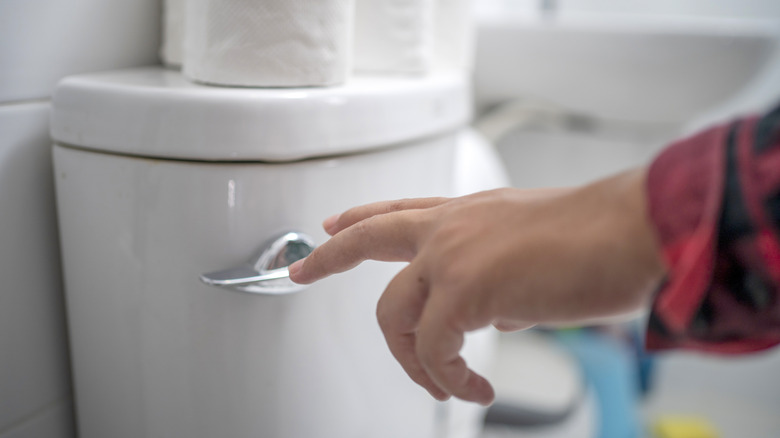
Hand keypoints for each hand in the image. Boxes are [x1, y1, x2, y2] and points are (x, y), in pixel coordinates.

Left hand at [288, 168, 665, 404]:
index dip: (360, 218)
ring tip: (445, 384)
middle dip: (327, 259)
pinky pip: (432, 348)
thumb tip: (488, 311)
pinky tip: (472, 387)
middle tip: (302, 273)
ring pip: (394, 312)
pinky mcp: (464, 288)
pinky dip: (448, 377)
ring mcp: (453, 254)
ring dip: (413, 359)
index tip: (332, 224)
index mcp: (470, 213)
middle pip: (369, 238)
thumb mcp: (533, 249)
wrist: (634, 232)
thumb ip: (497, 277)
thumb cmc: (602, 240)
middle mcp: (453, 226)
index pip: (400, 210)